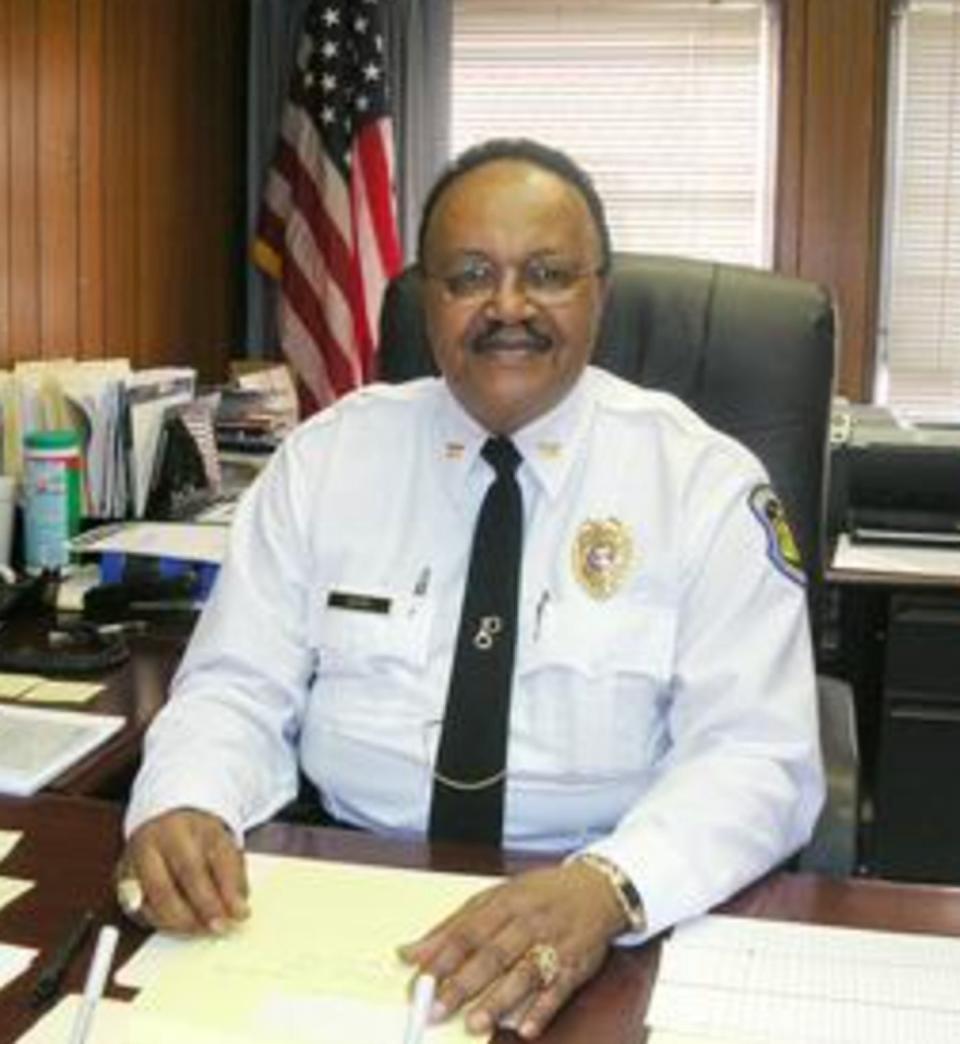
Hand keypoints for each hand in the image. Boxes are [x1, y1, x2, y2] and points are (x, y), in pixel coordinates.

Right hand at [116, 808, 249, 934]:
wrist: (162, 823)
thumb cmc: (198, 841)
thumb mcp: (222, 846)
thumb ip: (233, 877)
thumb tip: (239, 912)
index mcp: (197, 825)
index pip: (217, 855)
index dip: (230, 888)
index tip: (241, 914)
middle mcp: (165, 835)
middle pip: (186, 871)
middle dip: (205, 905)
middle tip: (218, 927)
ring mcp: (139, 854)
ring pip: (158, 893)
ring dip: (181, 920)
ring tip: (199, 930)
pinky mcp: (122, 875)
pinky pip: (138, 906)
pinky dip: (159, 921)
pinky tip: (175, 926)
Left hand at [398, 862, 627, 1039]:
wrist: (596, 889)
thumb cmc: (538, 895)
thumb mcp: (495, 898)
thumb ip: (453, 926)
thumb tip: (409, 952)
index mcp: (505, 902)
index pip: (467, 932)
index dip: (441, 958)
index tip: (417, 982)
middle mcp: (528, 922)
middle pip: (492, 954)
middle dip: (463, 984)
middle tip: (437, 1009)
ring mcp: (553, 944)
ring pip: (523, 974)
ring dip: (499, 1000)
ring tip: (475, 1024)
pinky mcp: (575, 965)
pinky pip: (558, 990)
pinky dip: (542, 1009)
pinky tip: (524, 1028)